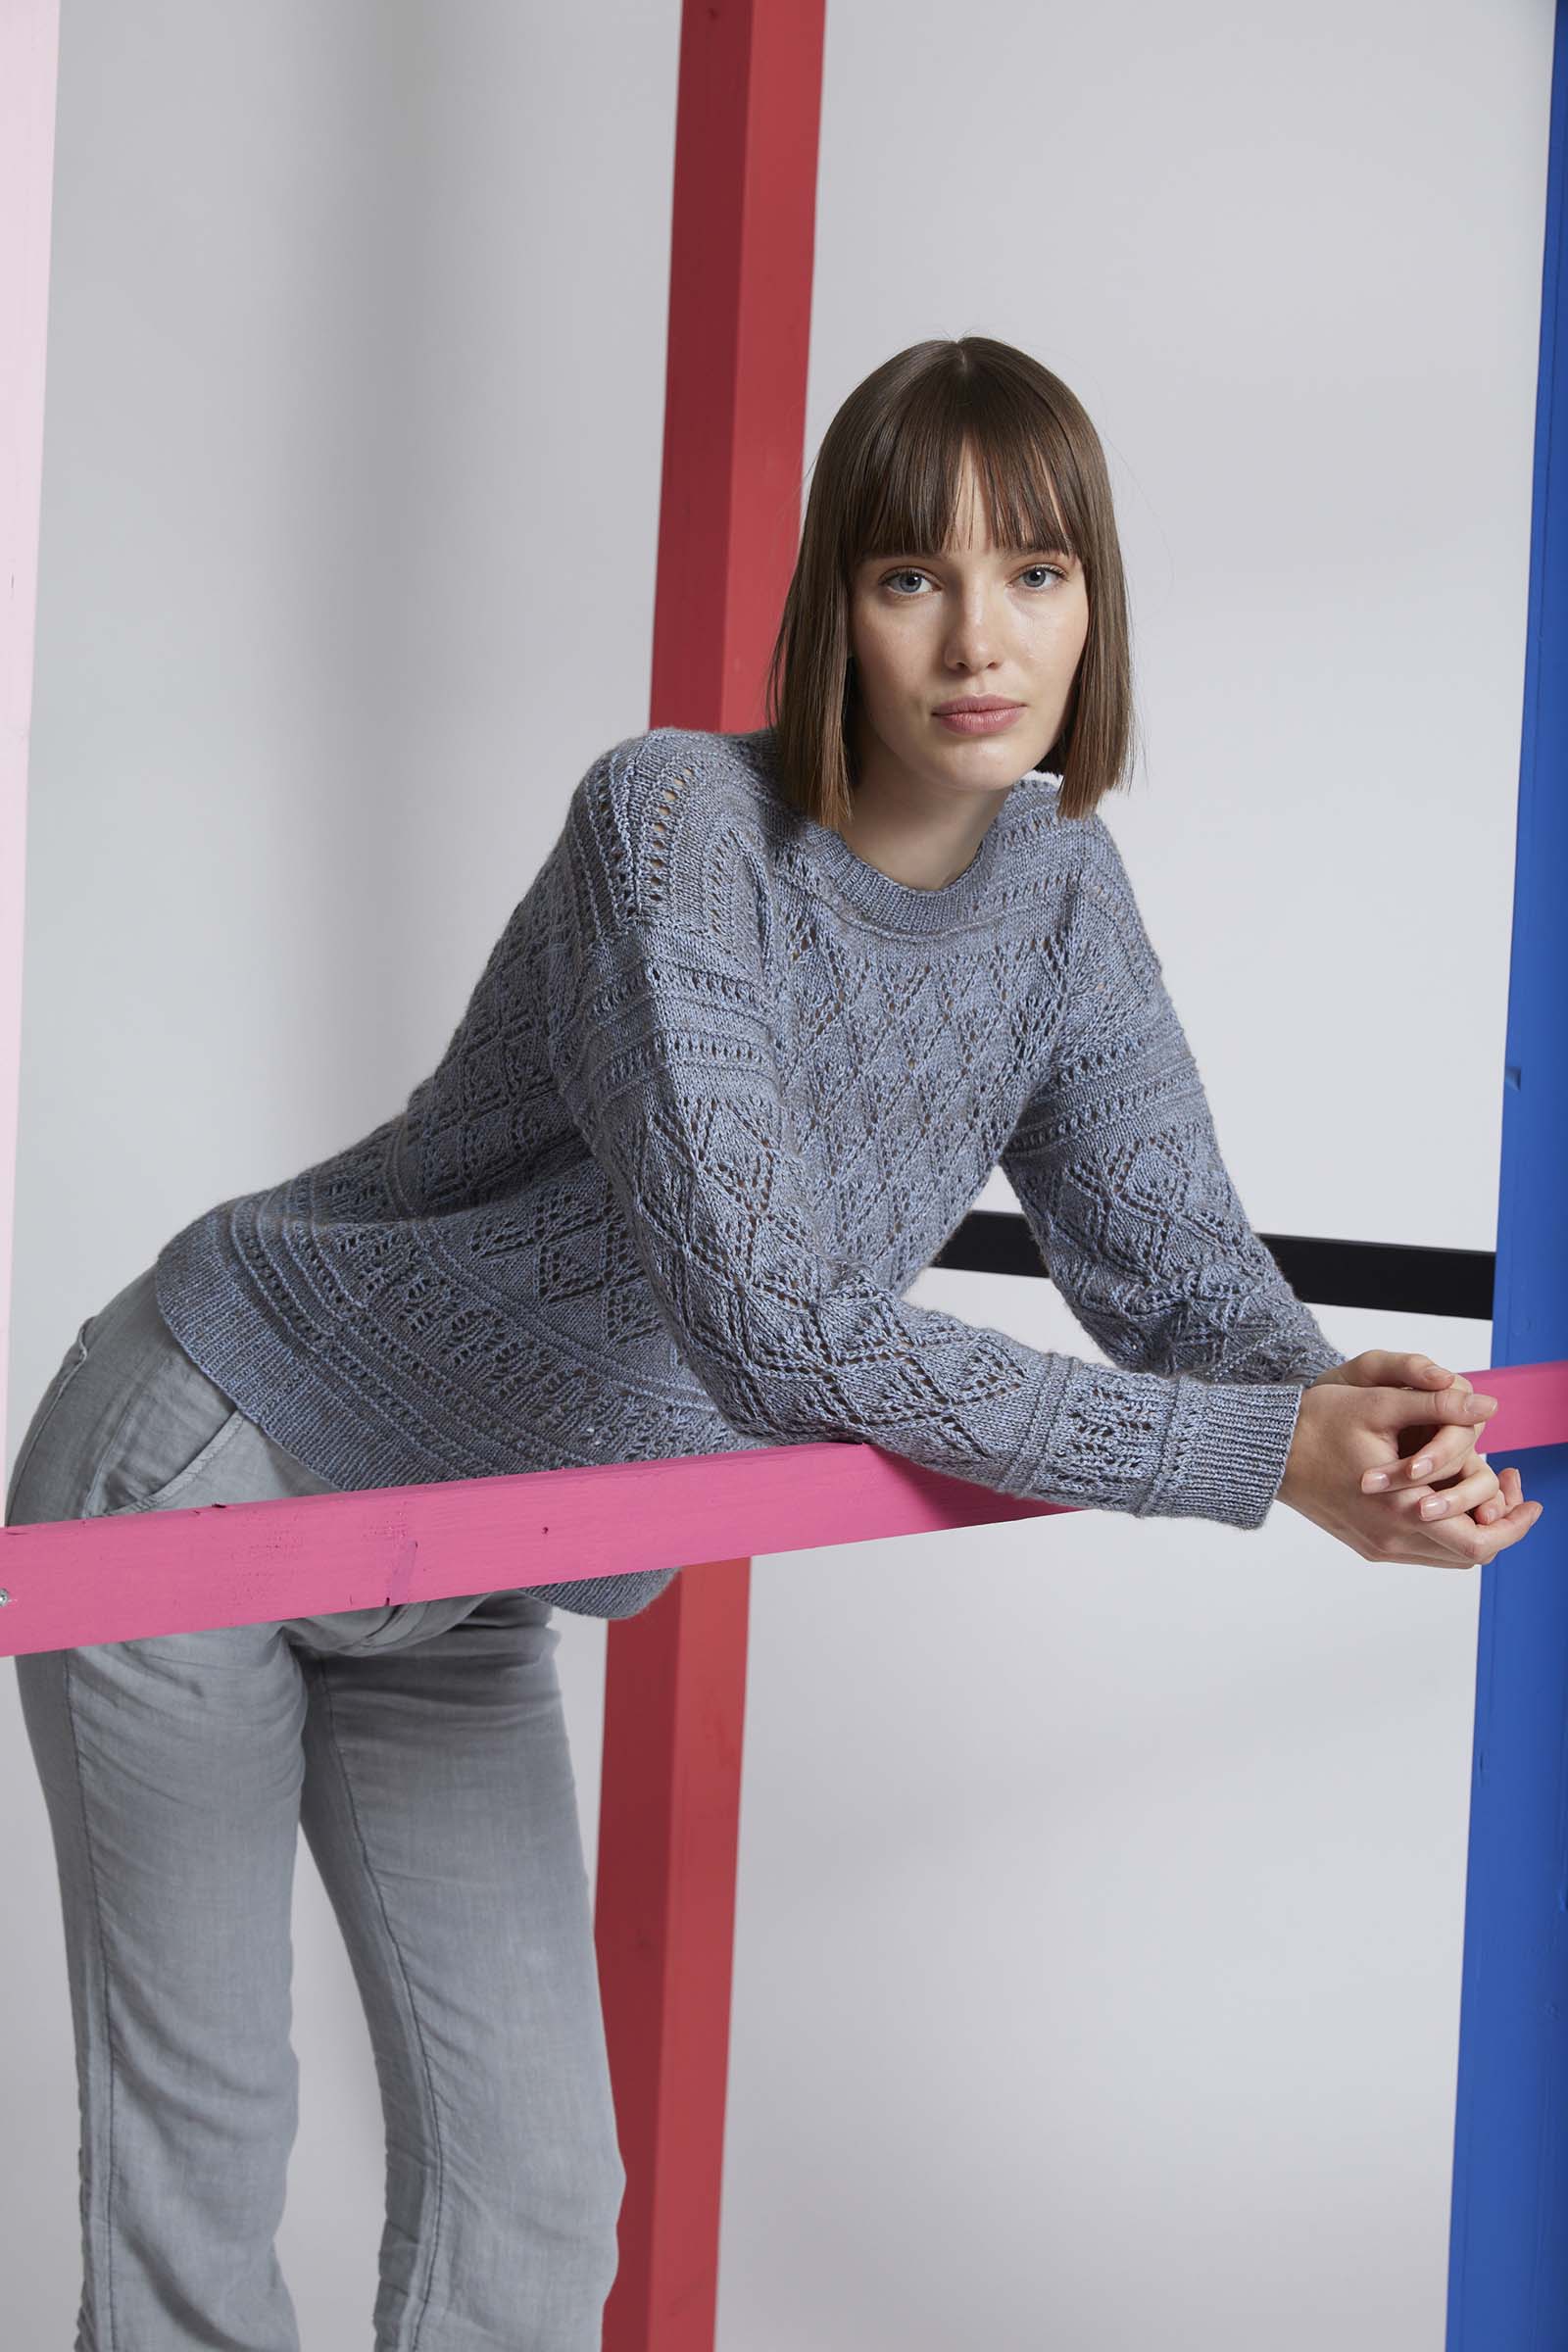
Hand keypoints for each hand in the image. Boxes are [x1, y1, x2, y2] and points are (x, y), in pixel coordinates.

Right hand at [1278, 1358, 1542, 1567]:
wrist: (1263, 1453)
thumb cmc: (1315, 1423)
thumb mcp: (1380, 1402)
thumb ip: (1438, 1404)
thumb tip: (1489, 1404)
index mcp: (1400, 1511)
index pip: (1479, 1542)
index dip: (1514, 1525)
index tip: (1530, 1498)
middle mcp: (1392, 1539)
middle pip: (1470, 1554)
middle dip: (1501, 1522)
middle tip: (1514, 1484)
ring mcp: (1379, 1545)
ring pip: (1448, 1554)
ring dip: (1474, 1525)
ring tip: (1486, 1483)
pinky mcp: (1368, 1543)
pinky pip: (1423, 1548)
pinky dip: (1446, 1527)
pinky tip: (1446, 1492)